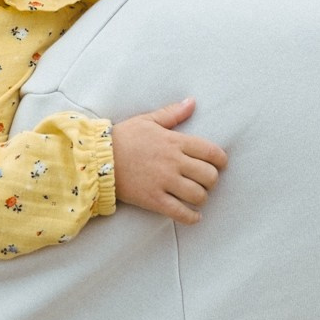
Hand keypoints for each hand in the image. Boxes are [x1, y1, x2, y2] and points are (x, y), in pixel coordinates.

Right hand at [111, 99, 227, 224]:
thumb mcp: (148, 120)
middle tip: (205, 181)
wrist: (97, 158)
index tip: (220, 164)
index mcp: (175, 141)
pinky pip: (180, 213)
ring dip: (202, 198)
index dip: (221, 160)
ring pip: (198, 195)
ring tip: (197, 196)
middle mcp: (173, 162)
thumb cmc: (123, 137)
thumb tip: (192, 102)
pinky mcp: (154, 200)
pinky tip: (194, 216)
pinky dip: (191, 218)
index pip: (211, 152)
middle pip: (209, 176)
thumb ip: (173, 113)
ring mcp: (164, 182)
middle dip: (212, 180)